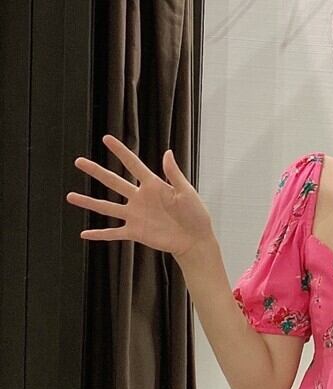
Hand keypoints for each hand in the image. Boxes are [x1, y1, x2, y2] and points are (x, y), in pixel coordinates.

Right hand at [66, 134, 215, 258]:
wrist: (195, 240)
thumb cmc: (196, 215)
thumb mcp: (187, 192)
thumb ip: (174, 174)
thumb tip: (167, 152)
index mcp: (153, 186)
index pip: (133, 165)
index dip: (120, 152)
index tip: (106, 138)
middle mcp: (140, 199)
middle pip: (113, 182)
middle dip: (96, 171)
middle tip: (78, 161)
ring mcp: (136, 216)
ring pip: (107, 207)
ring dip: (89, 202)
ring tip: (70, 196)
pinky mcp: (136, 232)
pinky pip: (114, 233)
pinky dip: (99, 234)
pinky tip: (84, 234)